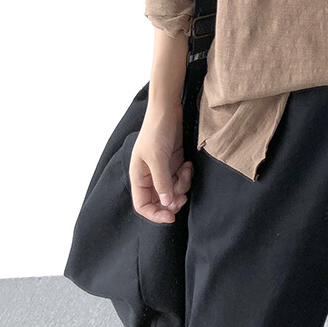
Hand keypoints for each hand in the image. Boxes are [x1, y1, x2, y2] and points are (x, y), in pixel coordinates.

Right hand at [129, 104, 193, 223]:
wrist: (167, 109)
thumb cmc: (156, 131)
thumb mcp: (157, 157)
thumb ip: (162, 182)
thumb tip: (166, 204)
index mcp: (139, 177)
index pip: (143, 205)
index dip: (155, 214)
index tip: (171, 217)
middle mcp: (150, 176)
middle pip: (160, 201)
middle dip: (173, 201)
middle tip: (183, 197)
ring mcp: (163, 169)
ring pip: (173, 190)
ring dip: (182, 185)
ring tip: (186, 170)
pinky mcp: (174, 162)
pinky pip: (181, 178)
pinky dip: (186, 175)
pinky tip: (188, 164)